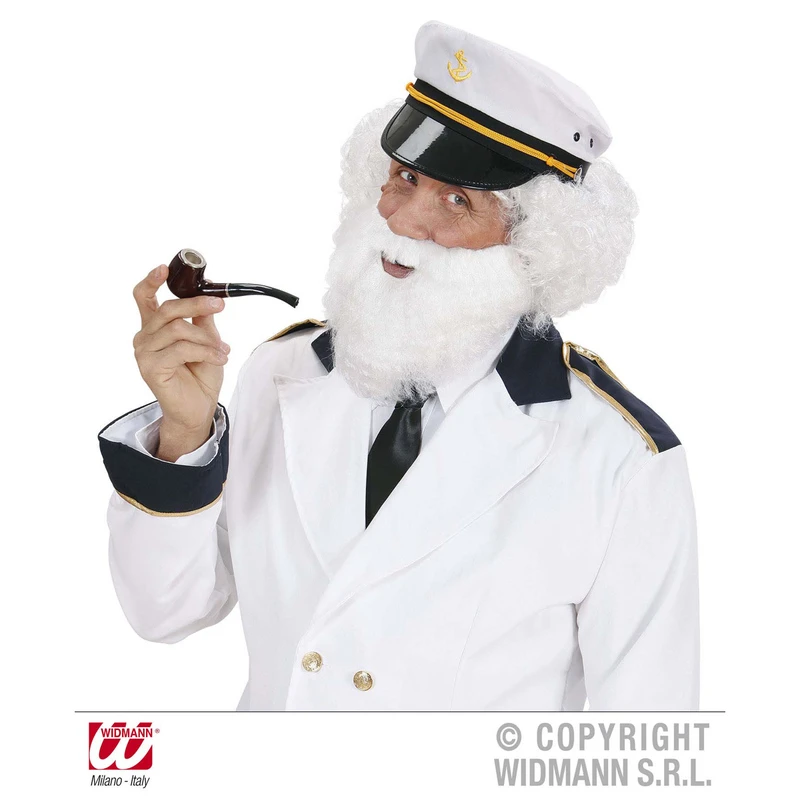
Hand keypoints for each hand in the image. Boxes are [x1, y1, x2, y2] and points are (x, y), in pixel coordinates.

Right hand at [132, 264, 228, 458]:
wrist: (199, 408)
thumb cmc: (200, 375)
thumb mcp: (207, 341)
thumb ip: (203, 319)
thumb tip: (209, 296)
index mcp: (154, 327)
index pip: (143, 298)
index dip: (151, 281)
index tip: (164, 268)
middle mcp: (145, 337)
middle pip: (167, 309)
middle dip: (196, 305)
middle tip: (220, 305)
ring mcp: (144, 353)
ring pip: (178, 330)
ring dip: (206, 339)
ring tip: (223, 351)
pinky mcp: (151, 368)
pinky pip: (181, 350)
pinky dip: (205, 352)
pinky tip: (219, 359)